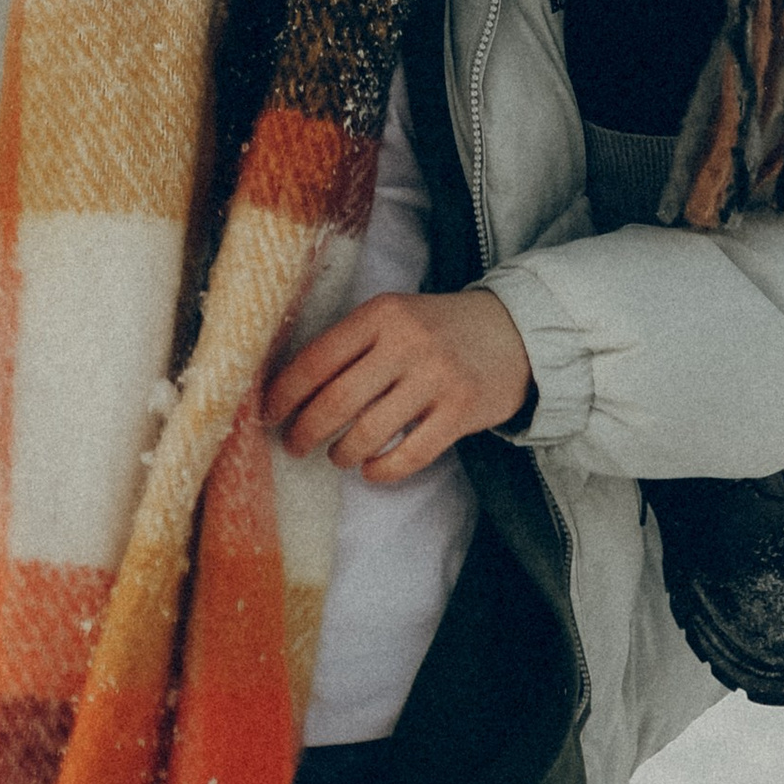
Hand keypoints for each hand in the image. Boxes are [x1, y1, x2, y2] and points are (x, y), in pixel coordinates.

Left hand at [264, 287, 533, 481]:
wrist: (515, 331)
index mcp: (381, 313)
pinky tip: (372, 470)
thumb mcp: (395, 316)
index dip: (286, 393)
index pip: (317, 358)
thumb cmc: (438, 329)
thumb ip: (352, 344)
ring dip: (342, 453)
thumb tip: (291, 389)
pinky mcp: (461, 411)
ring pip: (368, 432)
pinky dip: (381, 470)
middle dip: (306, 431)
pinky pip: (409, 455)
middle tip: (295, 445)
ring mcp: (436, 377)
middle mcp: (406, 342)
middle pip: (336, 400)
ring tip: (338, 456)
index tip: (268, 415)